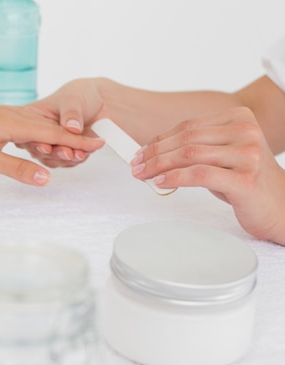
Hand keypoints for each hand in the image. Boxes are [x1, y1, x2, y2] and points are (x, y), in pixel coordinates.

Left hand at [0, 100, 104, 184]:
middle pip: (51, 127)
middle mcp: (12, 115)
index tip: (99, 143)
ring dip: (57, 134)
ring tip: (73, 143)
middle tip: (95, 146)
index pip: (54, 133)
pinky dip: (39, 132)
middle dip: (73, 137)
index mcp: (14, 123)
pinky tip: (36, 137)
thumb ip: (16, 168)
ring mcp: (3, 115)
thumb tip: (46, 178)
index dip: (77, 141)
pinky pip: (25, 124)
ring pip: (38, 124)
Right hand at [21, 78, 107, 167]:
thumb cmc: (82, 94)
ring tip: (79, 154)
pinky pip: (67, 162)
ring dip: (67, 159)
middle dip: (55, 153)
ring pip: (54, 159)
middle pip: (41, 150)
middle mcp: (41, 133)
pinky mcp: (67, 151)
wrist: (102, 101)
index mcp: (34, 116)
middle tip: (68, 153)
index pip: (30, 133)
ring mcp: (54, 144)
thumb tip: (71, 128)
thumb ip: (71, 113)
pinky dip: (76, 160)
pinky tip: (84, 154)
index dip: (37, 142)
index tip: (47, 147)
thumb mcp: (74, 99)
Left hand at [131, 107, 284, 244]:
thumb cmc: (246, 180)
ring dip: (158, 165)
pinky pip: (199, 175)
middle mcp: (246, 132)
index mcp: (239, 118)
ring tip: (142, 175)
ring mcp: (248, 155)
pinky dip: (174, 178)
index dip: (159, 140)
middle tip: (135, 165)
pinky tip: (160, 183)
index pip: (188, 126)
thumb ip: (196, 146)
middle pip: (186, 139)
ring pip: (189, 155)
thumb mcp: (221, 155)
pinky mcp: (245, 179)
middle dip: (154, 153)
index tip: (139, 152)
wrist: (280, 206)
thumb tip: (152, 150)